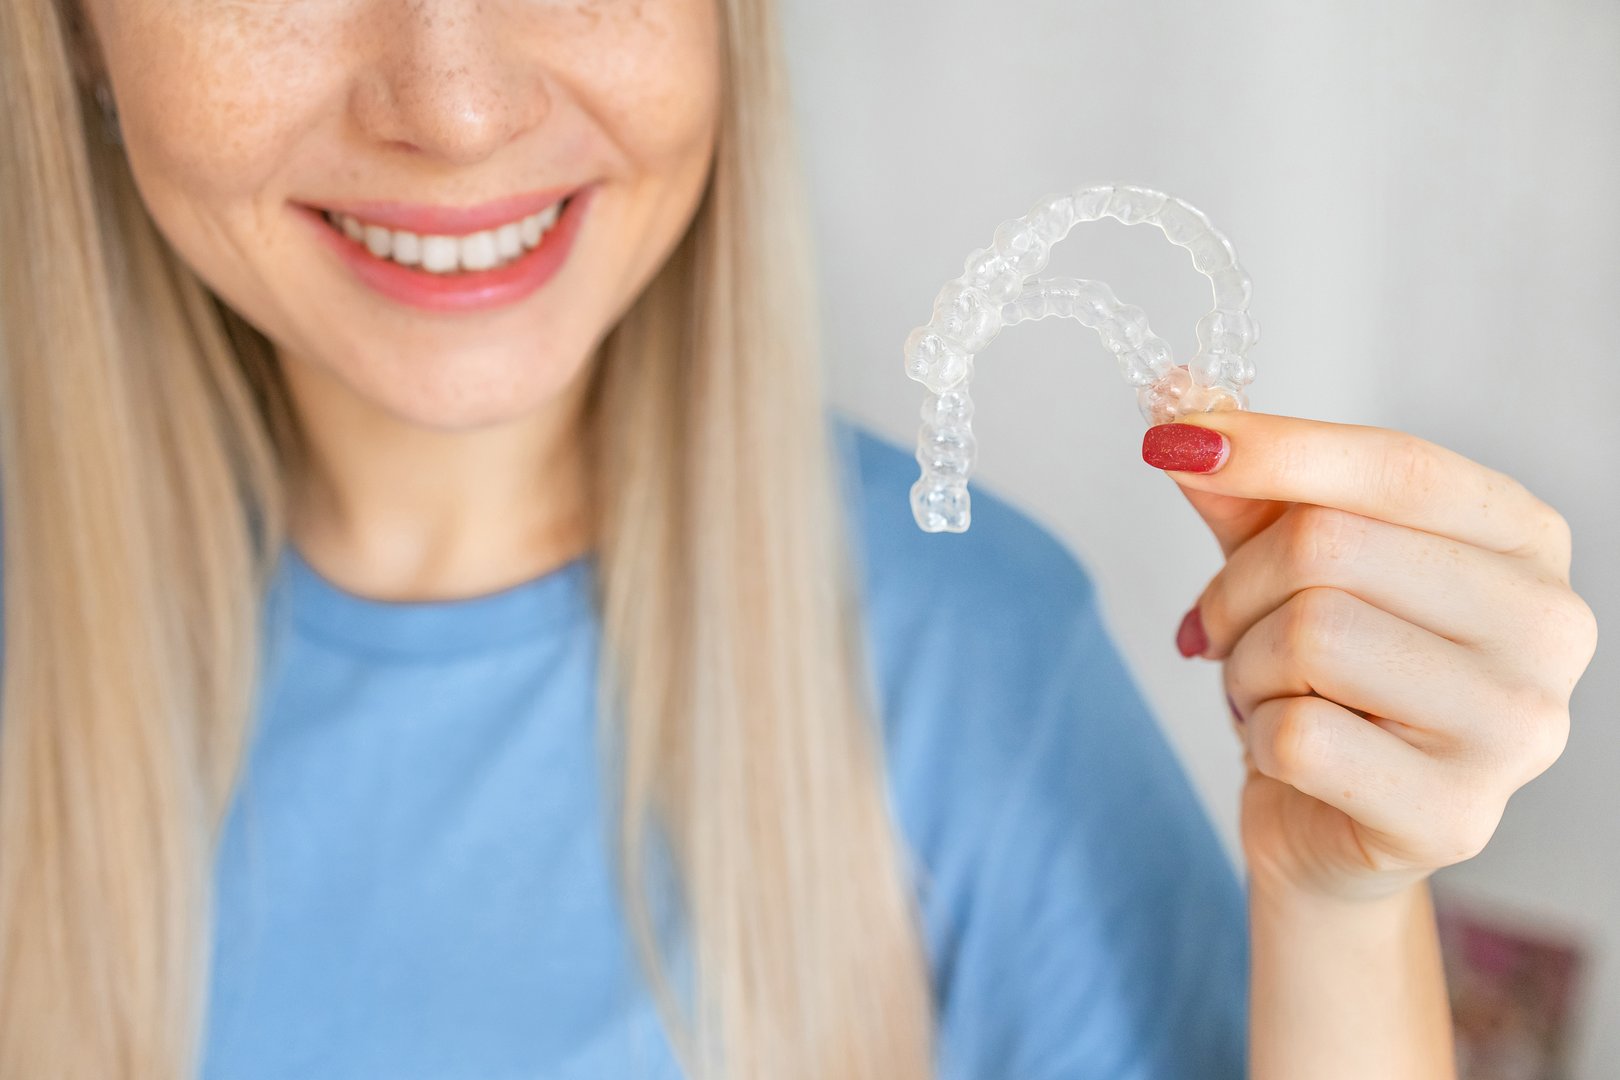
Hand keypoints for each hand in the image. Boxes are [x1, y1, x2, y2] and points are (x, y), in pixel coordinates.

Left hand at [1142, 411, 1597, 903]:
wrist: (1328, 823)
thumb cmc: (1323, 678)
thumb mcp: (1284, 558)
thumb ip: (1249, 482)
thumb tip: (1183, 401)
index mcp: (1527, 541)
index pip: (1399, 466)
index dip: (1277, 447)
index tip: (1176, 442)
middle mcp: (1551, 628)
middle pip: (1333, 546)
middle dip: (1238, 584)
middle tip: (1220, 624)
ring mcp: (1518, 729)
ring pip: (1309, 636)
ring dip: (1244, 663)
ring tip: (1264, 689)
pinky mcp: (1456, 814)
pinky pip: (1298, 734)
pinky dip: (1256, 735)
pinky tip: (1284, 751)